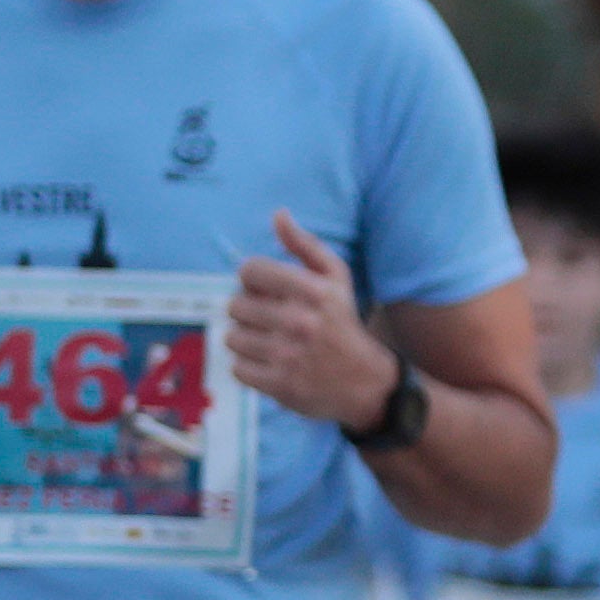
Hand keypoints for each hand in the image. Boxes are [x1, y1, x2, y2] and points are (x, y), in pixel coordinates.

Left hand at [229, 211, 402, 432]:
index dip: (252, 280)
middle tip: (269, 321)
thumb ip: (305, 244)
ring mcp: (288, 355)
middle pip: (236, 305)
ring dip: (246, 340)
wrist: (365, 383)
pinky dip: (249, 366)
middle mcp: (300, 321)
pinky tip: (269, 364)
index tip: (265, 291)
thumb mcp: (336, 279)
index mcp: (312, 290)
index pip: (249, 271)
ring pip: (233, 337)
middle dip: (248, 312)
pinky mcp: (280, 385)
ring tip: (268, 343)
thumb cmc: (342, 323)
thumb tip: (278, 214)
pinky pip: (238, 368)